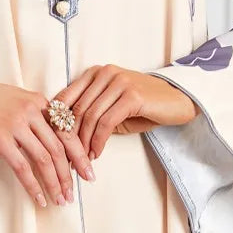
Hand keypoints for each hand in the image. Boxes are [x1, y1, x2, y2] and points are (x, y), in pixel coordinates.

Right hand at [0, 77, 96, 207]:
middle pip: (59, 148)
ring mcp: (15, 124)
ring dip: (55, 183)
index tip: (87, 172)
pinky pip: (22, 167)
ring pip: (44, 159)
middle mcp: (31, 111)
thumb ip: (34, 116)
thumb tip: (50, 143)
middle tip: (73, 193)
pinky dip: (33, 185)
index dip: (79, 154)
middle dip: (69, 174)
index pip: (66, 131)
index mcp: (38, 101)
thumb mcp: (16, 100)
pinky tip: (39, 198)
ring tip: (59, 199)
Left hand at [52, 65, 199, 160]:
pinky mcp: (132, 95)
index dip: (58, 122)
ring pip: (90, 116)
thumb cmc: (142, 106)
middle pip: (76, 108)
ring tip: (83, 159)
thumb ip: (90, 113)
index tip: (55, 143)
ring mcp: (119, 82)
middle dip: (69, 137)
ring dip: (84, 142)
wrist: (176, 100)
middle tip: (67, 157)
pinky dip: (98, 141)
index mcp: (95, 72)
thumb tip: (65, 136)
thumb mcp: (111, 107)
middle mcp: (105, 72)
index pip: (67, 96)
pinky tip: (97, 153)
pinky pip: (107, 122)